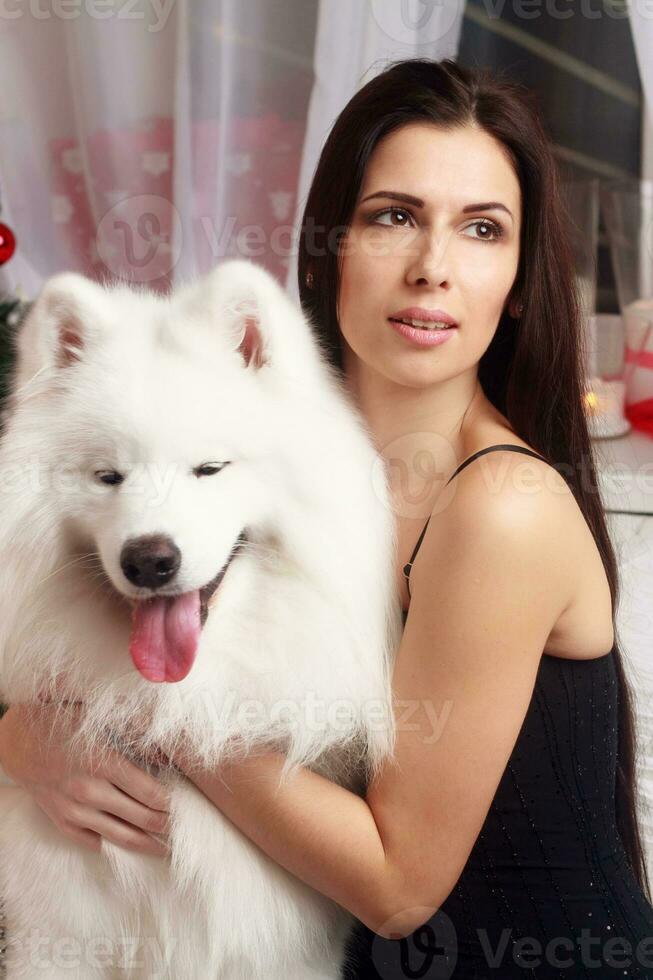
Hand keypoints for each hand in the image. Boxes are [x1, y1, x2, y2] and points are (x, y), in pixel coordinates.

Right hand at [0, 701, 170, 856]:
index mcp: (104, 763)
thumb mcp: (99, 718)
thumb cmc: (62, 721)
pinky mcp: (62, 822)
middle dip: (167, 826)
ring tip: (168, 848)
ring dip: (148, 844)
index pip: (150, 793)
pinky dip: (115, 844)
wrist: (16, 740)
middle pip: (142, 818)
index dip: (172, 803)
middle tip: (186, 831)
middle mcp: (91, 791)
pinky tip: (132, 844)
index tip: (188, 806)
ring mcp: (75, 811)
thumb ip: (135, 734)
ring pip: (122, 837)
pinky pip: (94, 841)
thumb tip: (167, 753)